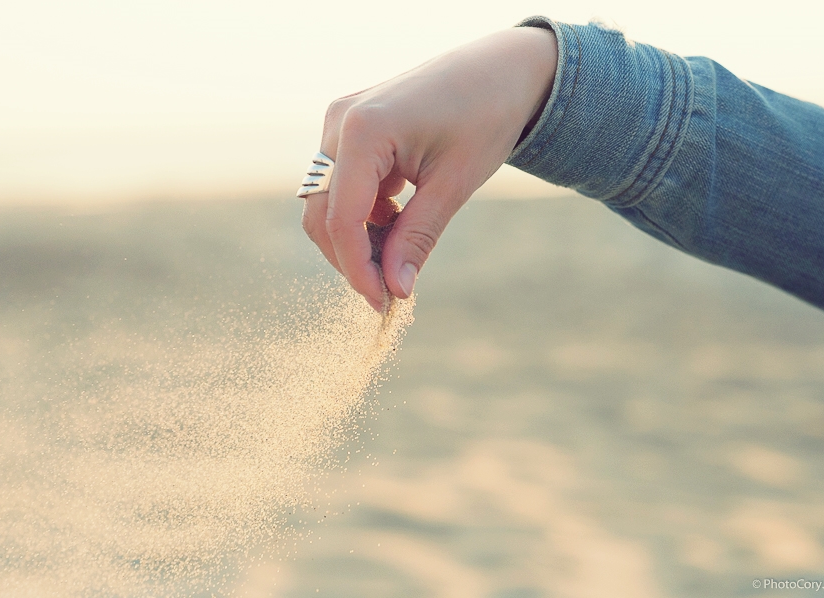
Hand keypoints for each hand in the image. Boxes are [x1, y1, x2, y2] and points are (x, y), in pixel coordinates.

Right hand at [302, 26, 557, 310]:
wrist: (501, 69)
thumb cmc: (486, 117)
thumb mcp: (454, 184)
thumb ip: (418, 237)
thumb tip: (395, 288)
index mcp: (364, 130)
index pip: (341, 218)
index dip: (357, 268)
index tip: (383, 303)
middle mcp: (339, 122)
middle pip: (322, 213)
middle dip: (352, 257)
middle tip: (390, 290)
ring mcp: (339, 122)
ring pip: (327, 202)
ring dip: (357, 237)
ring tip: (399, 255)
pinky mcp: (348, 128)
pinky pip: (341, 185)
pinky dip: (364, 214)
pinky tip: (399, 220)